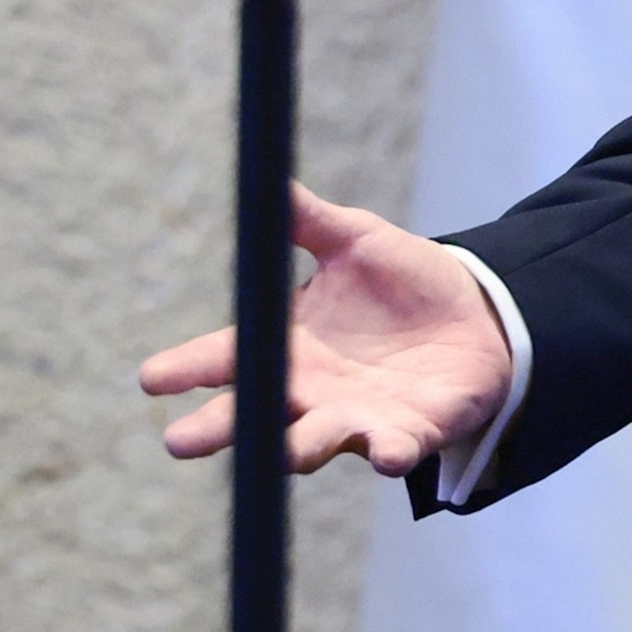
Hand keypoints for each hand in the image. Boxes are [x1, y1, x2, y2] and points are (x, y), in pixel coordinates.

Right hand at [140, 184, 513, 477]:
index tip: (151, 378)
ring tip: (283, 451)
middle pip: (254, 415)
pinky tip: (386, 453)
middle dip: (219, 429)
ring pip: (315, 442)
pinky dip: (389, 452)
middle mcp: (311, 392)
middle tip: (180, 441)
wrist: (480, 314)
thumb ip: (309, 221)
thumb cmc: (405, 282)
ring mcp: (356, 417)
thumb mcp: (357, 242)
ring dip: (299, 448)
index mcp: (289, 346)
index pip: (230, 358)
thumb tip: (268, 177)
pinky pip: (394, 449)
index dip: (188, 368)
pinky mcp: (407, 432)